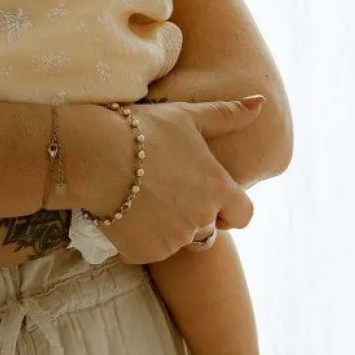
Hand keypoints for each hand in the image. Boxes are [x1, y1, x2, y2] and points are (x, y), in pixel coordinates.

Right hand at [59, 98, 264, 265]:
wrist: (94, 157)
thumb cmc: (141, 131)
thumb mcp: (186, 116)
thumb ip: (226, 115)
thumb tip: (259, 102)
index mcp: (217, 188)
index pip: (243, 214)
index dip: (229, 209)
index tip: (209, 199)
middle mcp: (200, 219)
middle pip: (205, 228)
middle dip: (189, 215)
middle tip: (160, 192)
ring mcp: (172, 239)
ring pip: (174, 240)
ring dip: (162, 227)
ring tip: (136, 199)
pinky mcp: (144, 252)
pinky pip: (145, 250)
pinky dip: (135, 238)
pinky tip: (120, 212)